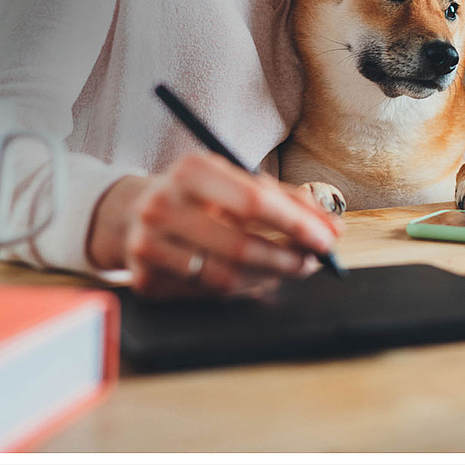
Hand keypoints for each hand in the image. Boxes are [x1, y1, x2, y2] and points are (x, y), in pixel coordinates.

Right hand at [86, 152, 341, 297]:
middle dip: (289, 257)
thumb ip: (286, 198)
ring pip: (226, 277)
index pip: (253, 201)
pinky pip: (208, 294)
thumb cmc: (202, 194)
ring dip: (271, 277)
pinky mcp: (144, 281)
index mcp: (190, 171)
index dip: (295, 223)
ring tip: (294, 268)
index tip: (328, 237)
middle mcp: (162, 207)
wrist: (132, 212)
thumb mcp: (237, 180)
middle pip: (240, 245)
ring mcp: (147, 247)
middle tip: (317, 261)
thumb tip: (332, 227)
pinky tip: (259, 277)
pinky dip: (243, 288)